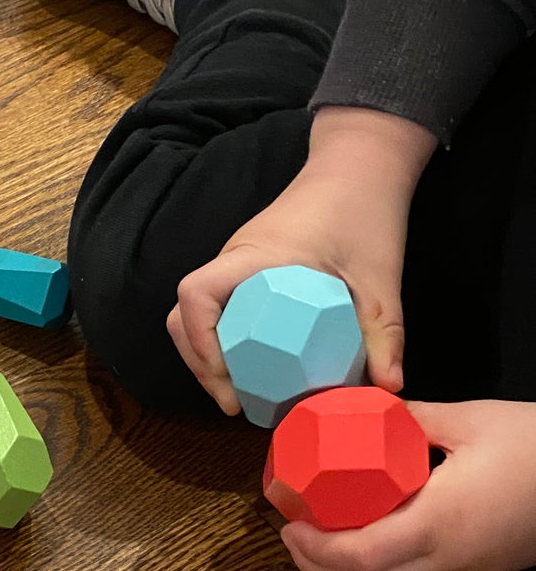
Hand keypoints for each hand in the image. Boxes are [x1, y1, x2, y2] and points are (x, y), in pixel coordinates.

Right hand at [167, 108, 435, 414]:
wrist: (361, 168)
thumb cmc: (366, 213)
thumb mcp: (380, 280)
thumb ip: (385, 334)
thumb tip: (388, 390)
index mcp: (256, 257)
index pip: (196, 294)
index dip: (200, 341)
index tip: (228, 377)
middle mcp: (235, 259)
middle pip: (183, 316)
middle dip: (200, 364)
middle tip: (234, 401)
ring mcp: (237, 263)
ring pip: (195, 315)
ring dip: (207, 356)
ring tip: (239, 392)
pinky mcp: (246, 268)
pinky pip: (218, 308)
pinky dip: (222, 341)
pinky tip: (252, 367)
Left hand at [282, 400, 535, 570]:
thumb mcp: (472, 421)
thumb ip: (413, 419)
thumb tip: (369, 412)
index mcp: (438, 523)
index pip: (360, 556)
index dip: (315, 549)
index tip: (289, 524)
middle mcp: (444, 560)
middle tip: (293, 536)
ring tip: (320, 536)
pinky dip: (375, 569)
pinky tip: (365, 535)